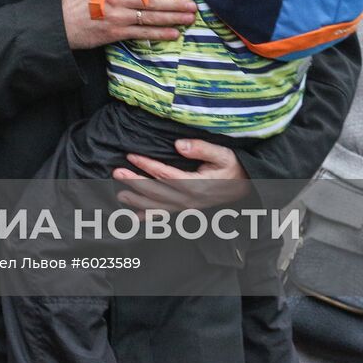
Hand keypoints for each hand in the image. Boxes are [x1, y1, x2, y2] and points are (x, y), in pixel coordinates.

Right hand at [61, 0, 194, 49]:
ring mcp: (119, 16)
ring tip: (189, 18)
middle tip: (193, 4)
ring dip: (174, 18)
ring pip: (152, 17)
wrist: (61, 22)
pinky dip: (160, 34)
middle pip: (153, 0)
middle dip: (176, 2)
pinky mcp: (117, 32)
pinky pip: (143, 33)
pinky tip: (174, 34)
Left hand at [113, 140, 252, 210]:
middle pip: (157, 192)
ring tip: (120, 194)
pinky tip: (134, 218)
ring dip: (137, 201)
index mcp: (196, 185)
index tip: (131, 156)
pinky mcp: (186, 211)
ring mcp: (187, 208)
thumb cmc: (232, 167)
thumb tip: (179, 144)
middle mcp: (189, 199)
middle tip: (117, 172)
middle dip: (135, 182)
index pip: (166, 175)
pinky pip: (165, 216)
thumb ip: (202, 148)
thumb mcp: (222, 154)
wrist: (246, 186)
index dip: (147, 166)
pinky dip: (149, 218)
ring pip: (157, 206)